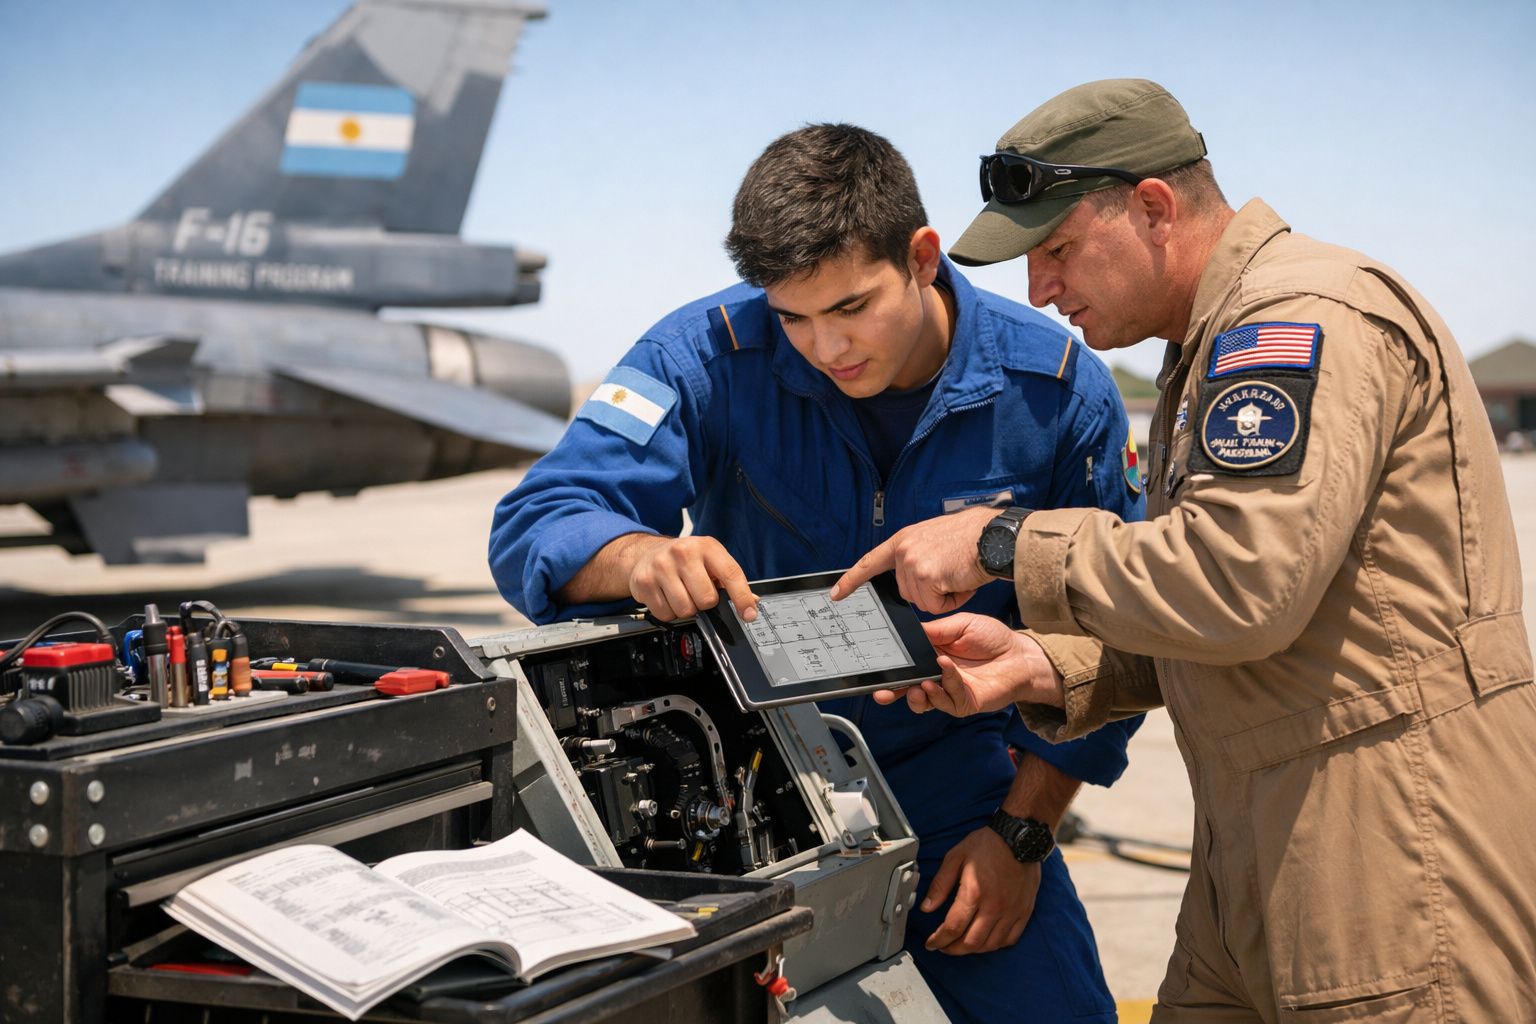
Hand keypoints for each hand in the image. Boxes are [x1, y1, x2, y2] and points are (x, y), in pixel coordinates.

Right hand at [628, 536, 756, 621]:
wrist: (647, 553)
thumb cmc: (684, 559)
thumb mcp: (710, 560)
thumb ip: (730, 580)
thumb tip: (752, 603)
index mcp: (706, 547)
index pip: (731, 574)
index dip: (742, 598)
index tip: (748, 614)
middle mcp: (683, 553)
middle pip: (706, 599)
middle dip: (705, 603)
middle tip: (697, 593)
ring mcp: (661, 566)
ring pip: (685, 610)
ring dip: (686, 609)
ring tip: (681, 594)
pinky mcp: (645, 582)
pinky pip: (665, 614)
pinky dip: (669, 612)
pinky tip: (667, 597)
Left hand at [830, 506, 994, 613]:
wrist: (994, 537)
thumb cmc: (973, 538)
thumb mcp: (935, 539)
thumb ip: (917, 555)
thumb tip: (915, 579)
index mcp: (904, 539)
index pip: (870, 562)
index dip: (852, 580)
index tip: (837, 594)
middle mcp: (904, 550)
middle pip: (907, 592)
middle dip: (931, 590)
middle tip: (951, 571)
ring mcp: (913, 564)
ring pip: (922, 602)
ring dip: (943, 596)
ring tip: (959, 573)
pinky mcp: (926, 577)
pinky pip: (936, 606)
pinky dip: (953, 601)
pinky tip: (962, 580)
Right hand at [872, 614, 1063, 713]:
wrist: (1021, 654)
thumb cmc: (993, 638)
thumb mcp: (961, 624)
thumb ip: (936, 630)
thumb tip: (911, 631)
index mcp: (931, 656)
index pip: (906, 665)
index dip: (891, 668)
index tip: (876, 667)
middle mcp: (936, 676)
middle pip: (908, 688)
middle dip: (893, 692)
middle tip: (882, 692)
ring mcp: (949, 691)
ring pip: (925, 701)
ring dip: (918, 695)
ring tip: (919, 686)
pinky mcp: (964, 703)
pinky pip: (949, 699)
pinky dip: (945, 685)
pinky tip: (944, 670)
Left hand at [921, 828, 1040, 954]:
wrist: (1020, 837)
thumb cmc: (988, 845)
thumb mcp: (956, 858)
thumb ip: (940, 885)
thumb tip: (927, 908)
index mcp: (974, 892)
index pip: (953, 927)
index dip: (939, 940)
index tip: (931, 943)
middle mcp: (994, 906)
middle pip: (971, 942)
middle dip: (953, 949)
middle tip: (943, 947)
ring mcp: (1012, 911)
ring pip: (990, 945)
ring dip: (973, 950)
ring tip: (961, 945)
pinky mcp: (1024, 911)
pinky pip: (1010, 939)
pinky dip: (995, 945)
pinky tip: (985, 941)